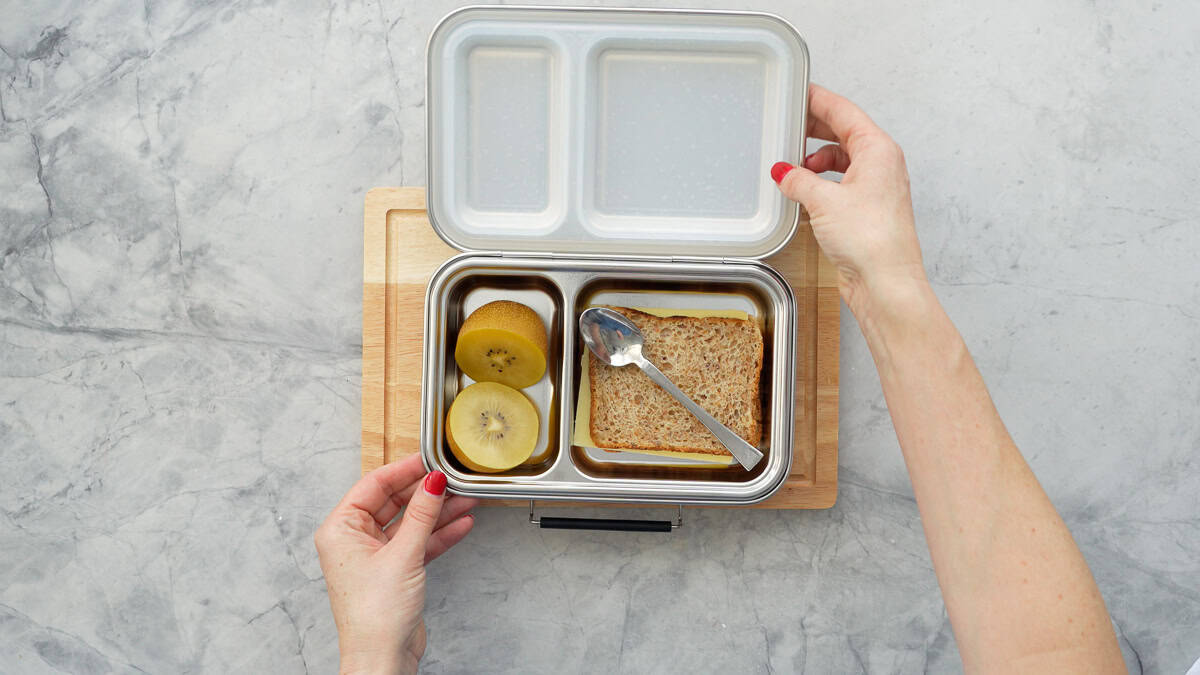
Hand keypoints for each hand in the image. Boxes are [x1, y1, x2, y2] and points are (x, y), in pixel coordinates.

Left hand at [314, 454, 478, 674]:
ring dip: (437, 512)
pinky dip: (438, 534)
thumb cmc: (375, 616)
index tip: (428, 459)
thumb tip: (433, 482)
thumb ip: (421, 515)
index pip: (373, 485)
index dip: (404, 470)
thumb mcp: (403, 555)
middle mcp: (354, 540)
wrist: (383, 658)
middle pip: (393, 502)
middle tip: (451, 478)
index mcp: (340, 530)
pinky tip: (461, 524)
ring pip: (409, 522)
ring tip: (464, 499)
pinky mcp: (394, 570)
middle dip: (425, 492)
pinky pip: (417, 542)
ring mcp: (375, 555)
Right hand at [771, 84, 925, 318]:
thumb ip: (799, 180)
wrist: (886, 282)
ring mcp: (876, 188)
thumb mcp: (824, 201)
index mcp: (878, 150)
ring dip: (816, 162)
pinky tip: (803, 192)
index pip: (845, 112)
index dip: (820, 100)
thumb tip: (784, 172)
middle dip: (814, 131)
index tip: (801, 91)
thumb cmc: (871, 240)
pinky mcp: (867, 210)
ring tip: (792, 168)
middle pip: (844, 134)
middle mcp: (881, 165)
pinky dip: (821, 183)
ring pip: (842, 160)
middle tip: (789, 126)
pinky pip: (841, 184)